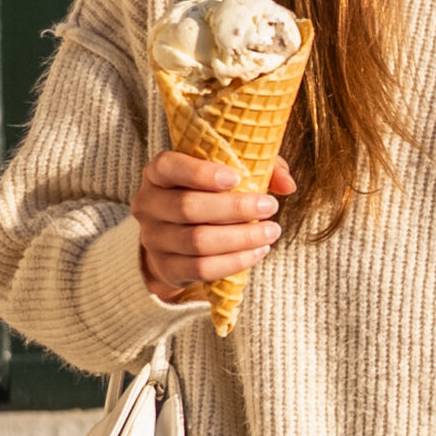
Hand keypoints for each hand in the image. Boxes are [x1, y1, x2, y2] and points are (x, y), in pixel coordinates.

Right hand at [134, 152, 292, 301]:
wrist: (176, 240)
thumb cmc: (209, 195)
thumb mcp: (230, 173)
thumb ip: (262, 168)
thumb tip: (287, 184)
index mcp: (158, 174)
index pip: (168, 167)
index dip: (200, 173)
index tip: (237, 178)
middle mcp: (148, 204)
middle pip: (187, 207)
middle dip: (235, 208)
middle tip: (270, 207)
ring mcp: (153, 238)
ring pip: (197, 241)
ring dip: (241, 238)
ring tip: (270, 232)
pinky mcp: (165, 267)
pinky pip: (200, 268)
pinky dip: (234, 261)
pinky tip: (258, 252)